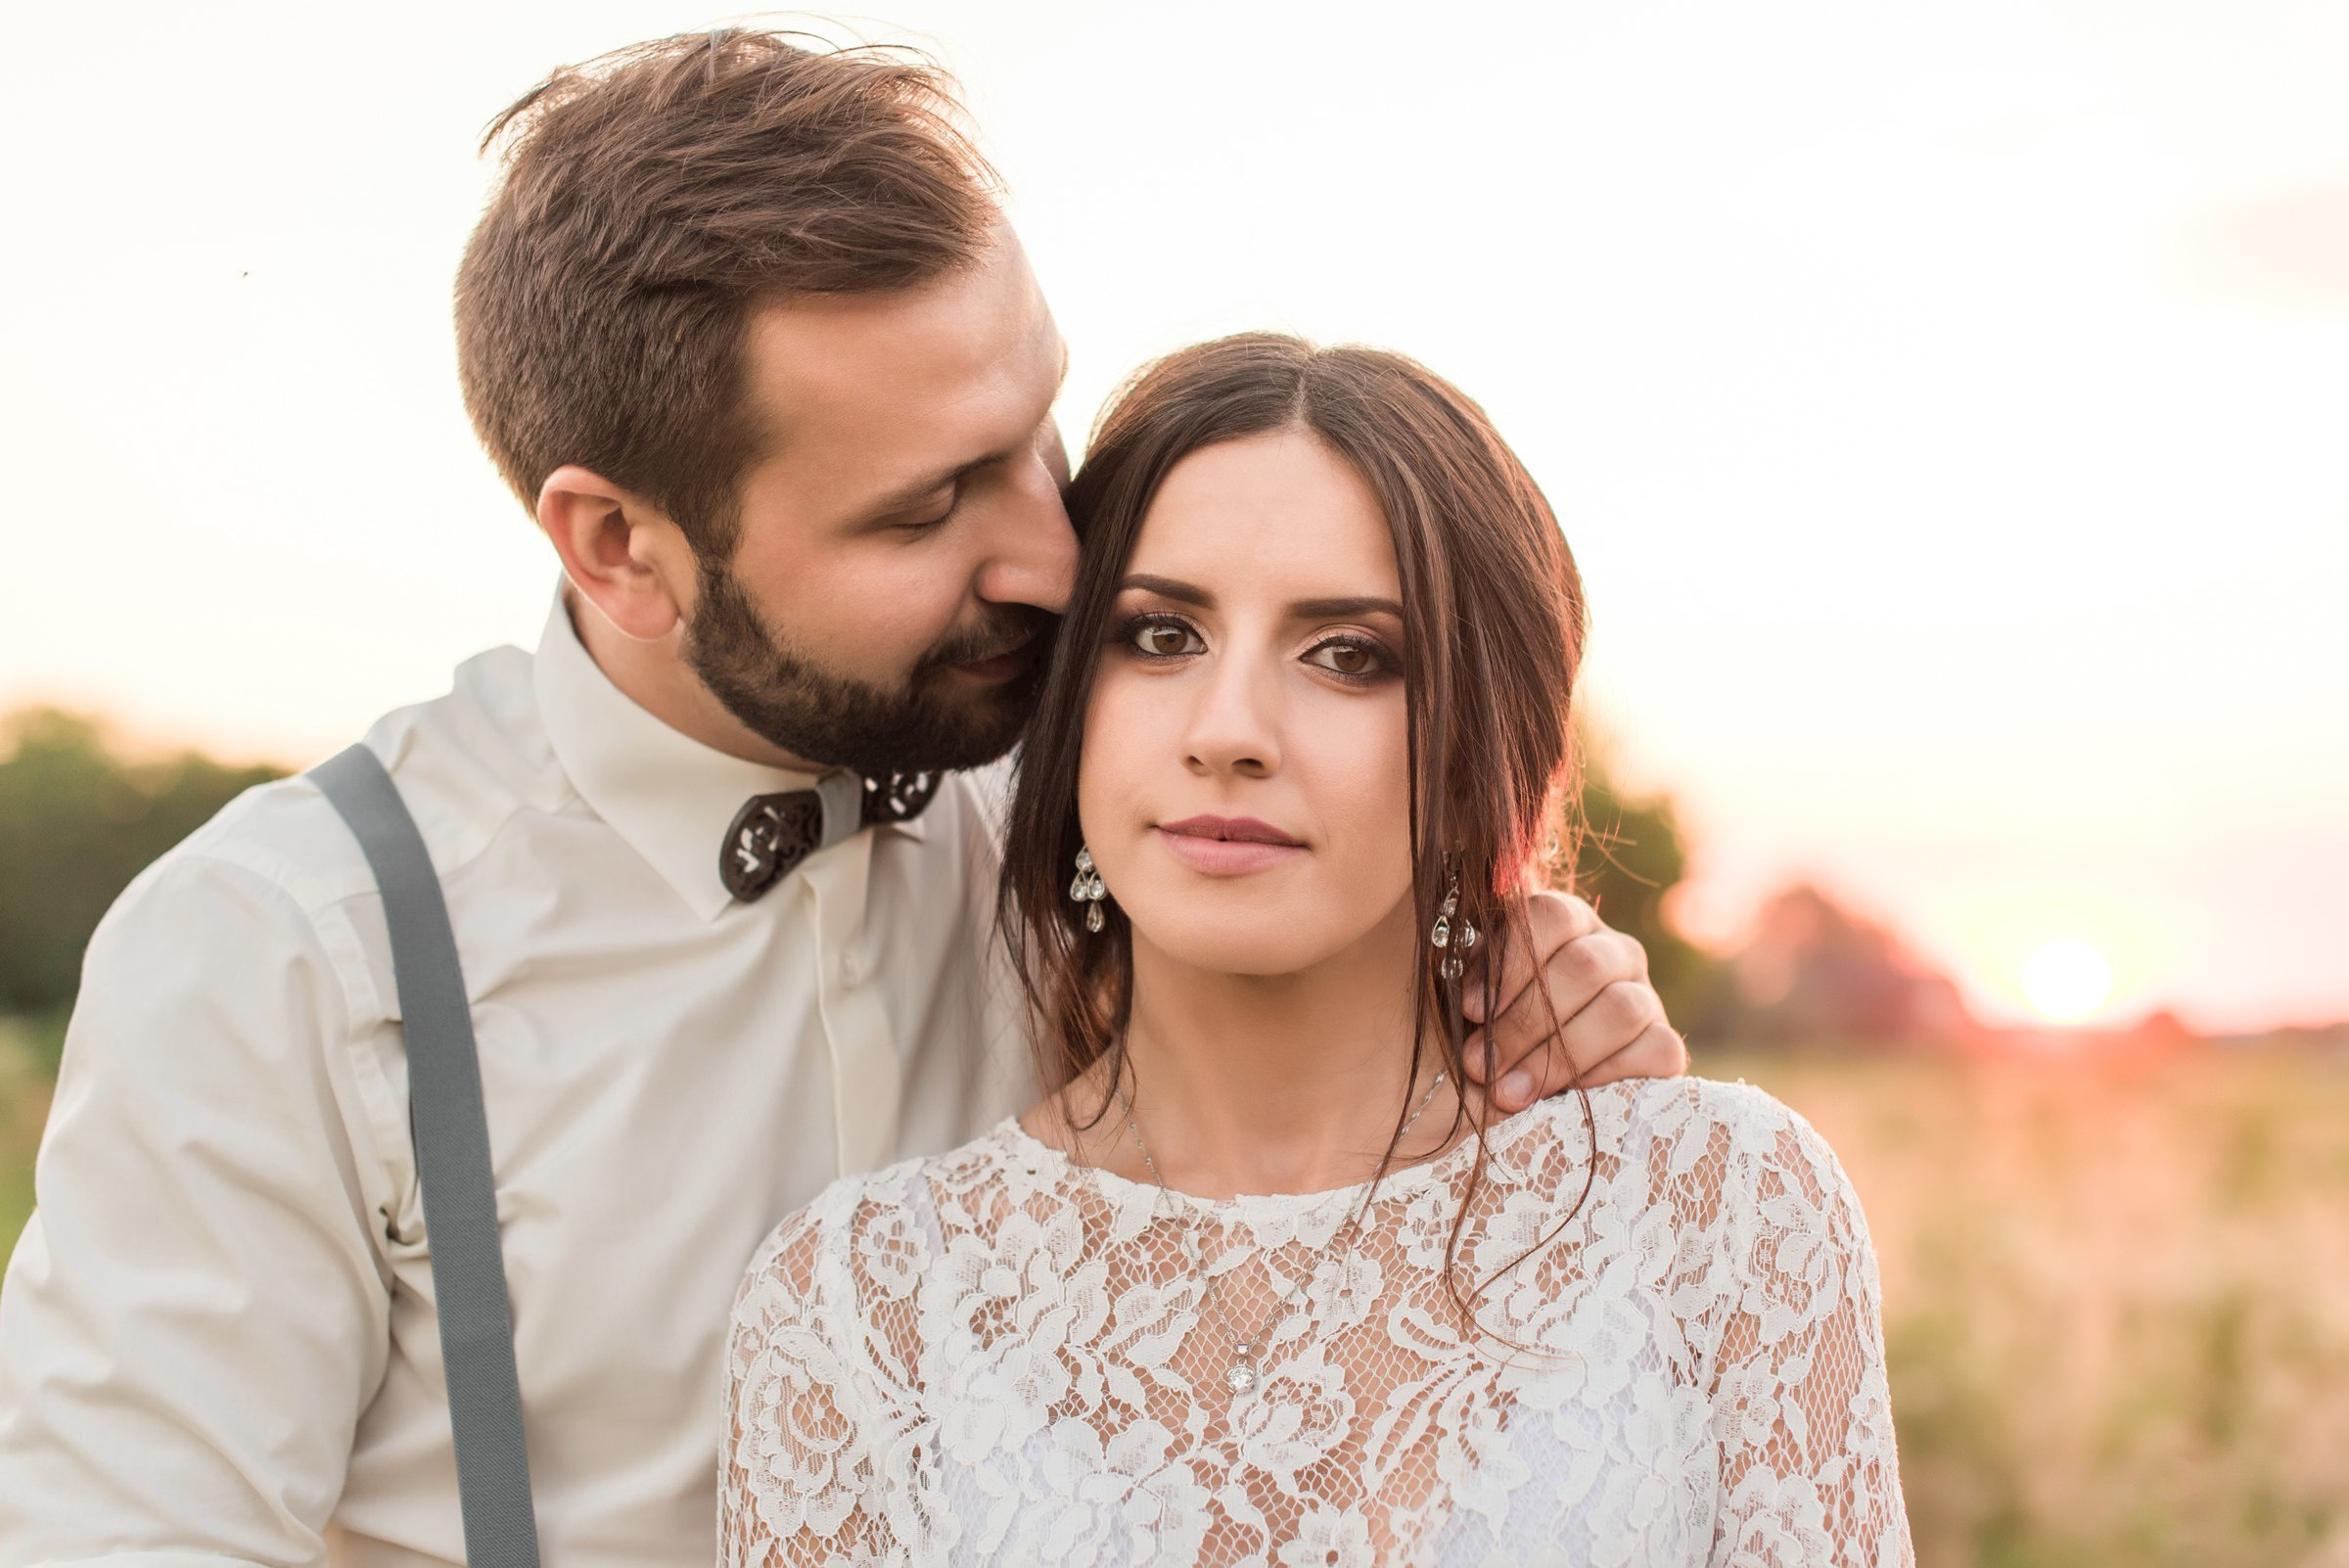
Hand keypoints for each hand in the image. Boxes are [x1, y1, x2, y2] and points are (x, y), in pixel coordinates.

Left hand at [1458, 890, 1686, 1111]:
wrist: (1520, 1082)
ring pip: (1622, 1009)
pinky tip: (1564, 1096)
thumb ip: (1468, 975)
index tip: (1467, 1010)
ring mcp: (1646, 995)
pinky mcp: (1663, 1044)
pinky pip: (1657, 1051)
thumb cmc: (1486, 1028)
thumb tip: (1472, 999)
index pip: (1551, 915)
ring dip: (1558, 1057)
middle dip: (1524, 1024)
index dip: (1508, 963)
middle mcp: (1613, 950)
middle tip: (1479, 1065)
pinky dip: (1606, 1076)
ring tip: (1508, 1093)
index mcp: (1565, 922)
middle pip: (1584, 966)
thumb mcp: (1469, 993)